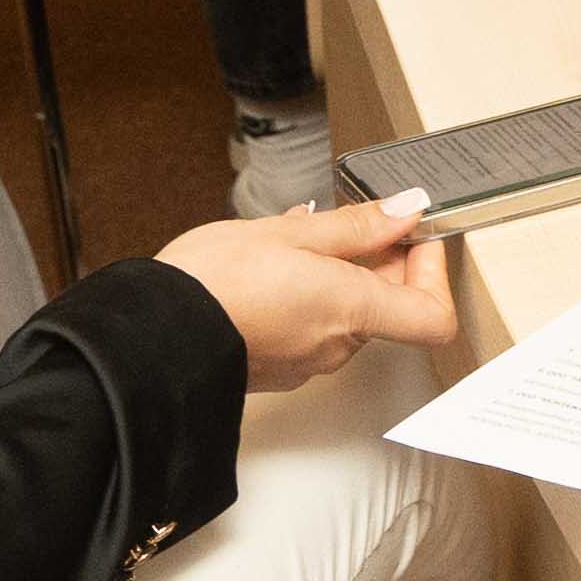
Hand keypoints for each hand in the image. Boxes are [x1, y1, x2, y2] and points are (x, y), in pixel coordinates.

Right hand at [161, 198, 459, 386]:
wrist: (146, 339)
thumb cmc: (208, 283)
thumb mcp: (286, 232)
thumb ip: (355, 225)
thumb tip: (407, 210)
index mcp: (351, 310)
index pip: (434, 316)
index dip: (435, 273)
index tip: (414, 235)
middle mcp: (337, 347)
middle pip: (390, 308)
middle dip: (381, 262)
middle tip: (350, 221)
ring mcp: (307, 363)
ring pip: (348, 315)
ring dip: (339, 275)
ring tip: (298, 238)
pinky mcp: (279, 369)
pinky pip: (313, 328)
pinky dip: (309, 295)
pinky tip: (274, 266)